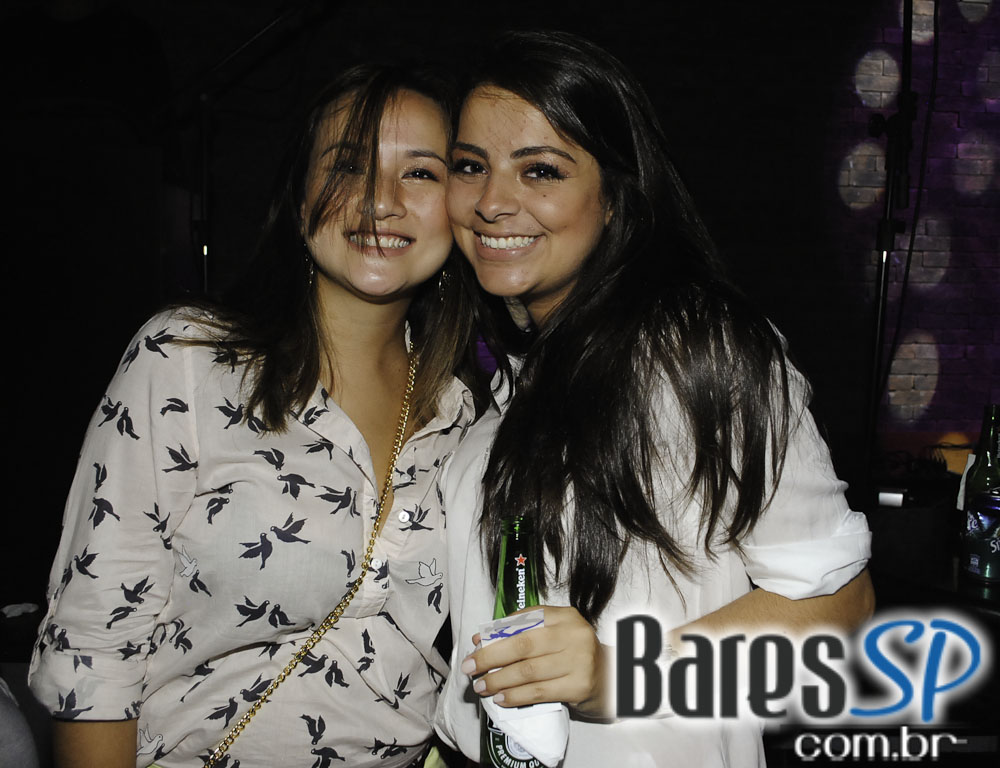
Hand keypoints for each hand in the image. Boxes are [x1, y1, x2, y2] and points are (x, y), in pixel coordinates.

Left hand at [460, 605, 611, 718]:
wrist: (611, 680)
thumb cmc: (574, 655)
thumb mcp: (556, 635)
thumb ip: (526, 631)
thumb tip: (483, 638)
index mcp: (566, 616)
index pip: (525, 620)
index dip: (497, 632)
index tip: (475, 643)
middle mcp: (574, 634)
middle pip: (523, 645)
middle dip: (490, 657)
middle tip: (469, 667)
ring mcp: (578, 661)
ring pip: (528, 671)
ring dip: (499, 680)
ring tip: (481, 686)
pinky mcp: (578, 686)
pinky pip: (538, 692)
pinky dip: (515, 696)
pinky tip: (501, 698)